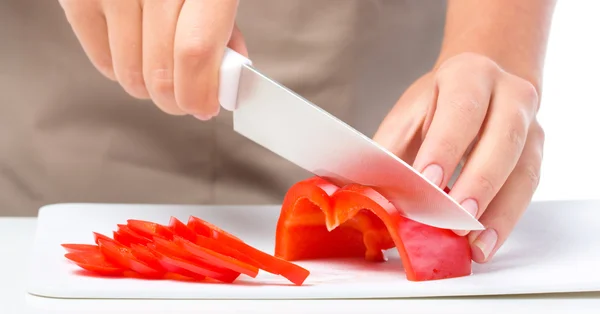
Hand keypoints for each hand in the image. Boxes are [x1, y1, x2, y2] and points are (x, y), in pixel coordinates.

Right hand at [58, 0, 245, 119]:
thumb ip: (222, 28)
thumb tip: (222, 80)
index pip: (195, 52)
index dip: (199, 92)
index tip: (204, 107)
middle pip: (160, 71)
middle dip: (176, 98)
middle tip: (183, 99)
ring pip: (130, 73)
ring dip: (149, 87)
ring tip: (160, 71)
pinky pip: (101, 60)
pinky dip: (120, 70)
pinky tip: (134, 55)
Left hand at [373, 52, 544, 263]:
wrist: (480, 88)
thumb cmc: (437, 105)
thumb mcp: (409, 115)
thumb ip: (388, 151)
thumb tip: (361, 190)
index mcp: (469, 75)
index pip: (461, 109)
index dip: (445, 146)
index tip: (427, 180)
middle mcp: (509, 94)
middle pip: (502, 139)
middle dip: (478, 182)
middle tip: (454, 217)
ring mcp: (530, 125)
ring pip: (522, 170)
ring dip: (498, 212)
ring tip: (473, 244)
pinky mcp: (536, 154)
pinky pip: (526, 190)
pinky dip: (505, 220)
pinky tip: (485, 243)